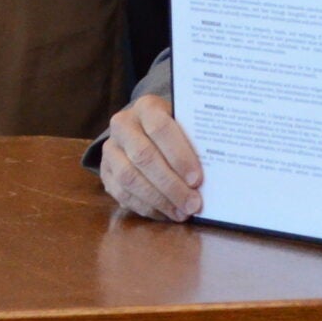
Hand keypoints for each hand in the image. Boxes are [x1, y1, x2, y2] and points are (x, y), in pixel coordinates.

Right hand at [100, 94, 203, 220]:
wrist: (142, 131)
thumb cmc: (173, 131)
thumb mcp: (184, 125)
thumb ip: (195, 142)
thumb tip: (216, 171)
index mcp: (146, 107)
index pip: (160, 128)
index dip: (179, 155)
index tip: (197, 179)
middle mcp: (123, 124)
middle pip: (144, 156)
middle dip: (171, 185)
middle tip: (193, 204)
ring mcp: (110, 149)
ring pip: (130, 178)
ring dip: (159, 200)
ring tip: (181, 213)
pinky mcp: (106, 172)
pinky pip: (122, 194)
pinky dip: (147, 207)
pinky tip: (166, 213)